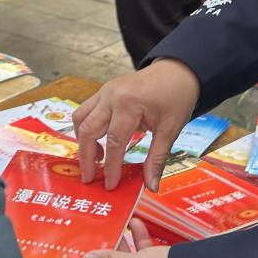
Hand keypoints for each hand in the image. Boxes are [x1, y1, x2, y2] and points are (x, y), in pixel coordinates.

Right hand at [74, 58, 199, 190]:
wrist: (177, 71)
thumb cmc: (176, 97)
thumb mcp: (170, 129)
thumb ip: (156, 159)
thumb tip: (151, 186)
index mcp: (129, 104)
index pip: (114, 142)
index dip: (111, 167)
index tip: (110, 185)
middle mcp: (111, 96)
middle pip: (88, 130)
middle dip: (86, 157)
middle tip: (90, 178)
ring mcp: (105, 91)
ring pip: (80, 118)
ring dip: (82, 141)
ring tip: (95, 161)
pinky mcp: (104, 91)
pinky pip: (86, 110)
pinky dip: (85, 127)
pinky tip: (97, 141)